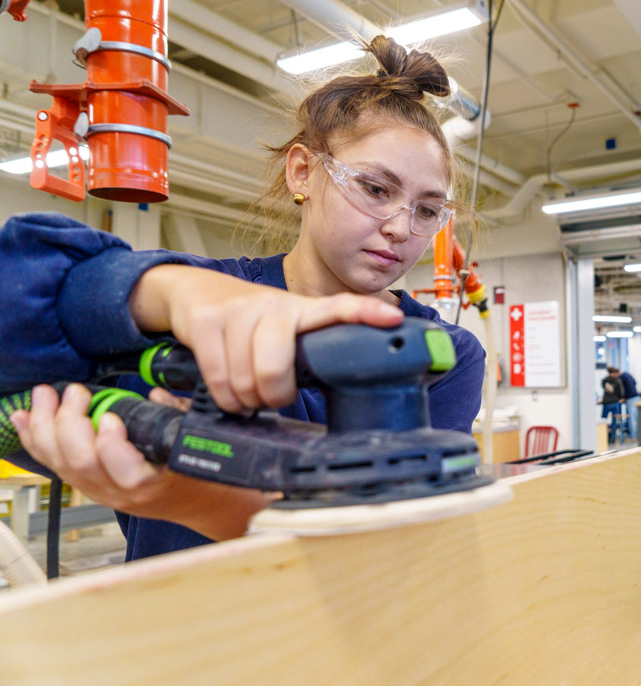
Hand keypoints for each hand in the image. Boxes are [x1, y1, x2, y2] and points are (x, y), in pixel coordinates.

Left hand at [10, 383, 273, 539]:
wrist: (201, 504)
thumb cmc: (202, 475)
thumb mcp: (199, 443)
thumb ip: (176, 417)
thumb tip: (154, 396)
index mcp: (154, 482)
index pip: (123, 469)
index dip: (109, 441)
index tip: (112, 414)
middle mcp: (123, 492)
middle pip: (81, 463)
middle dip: (67, 422)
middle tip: (73, 392)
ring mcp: (102, 492)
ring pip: (61, 465)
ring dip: (44, 427)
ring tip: (44, 396)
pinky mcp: (90, 488)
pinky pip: (55, 467)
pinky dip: (36, 441)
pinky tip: (25, 419)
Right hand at [129, 265, 402, 412]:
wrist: (197, 292)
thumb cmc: (250, 321)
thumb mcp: (285, 329)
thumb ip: (309, 351)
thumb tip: (344, 389)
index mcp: (302, 310)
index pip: (341, 307)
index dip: (365, 314)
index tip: (391, 320)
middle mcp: (275, 306)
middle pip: (277, 370)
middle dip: (273, 397)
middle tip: (271, 396)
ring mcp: (240, 311)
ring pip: (246, 380)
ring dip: (245, 399)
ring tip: (248, 391)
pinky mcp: (207, 321)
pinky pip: (218, 379)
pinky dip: (224, 398)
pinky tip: (229, 392)